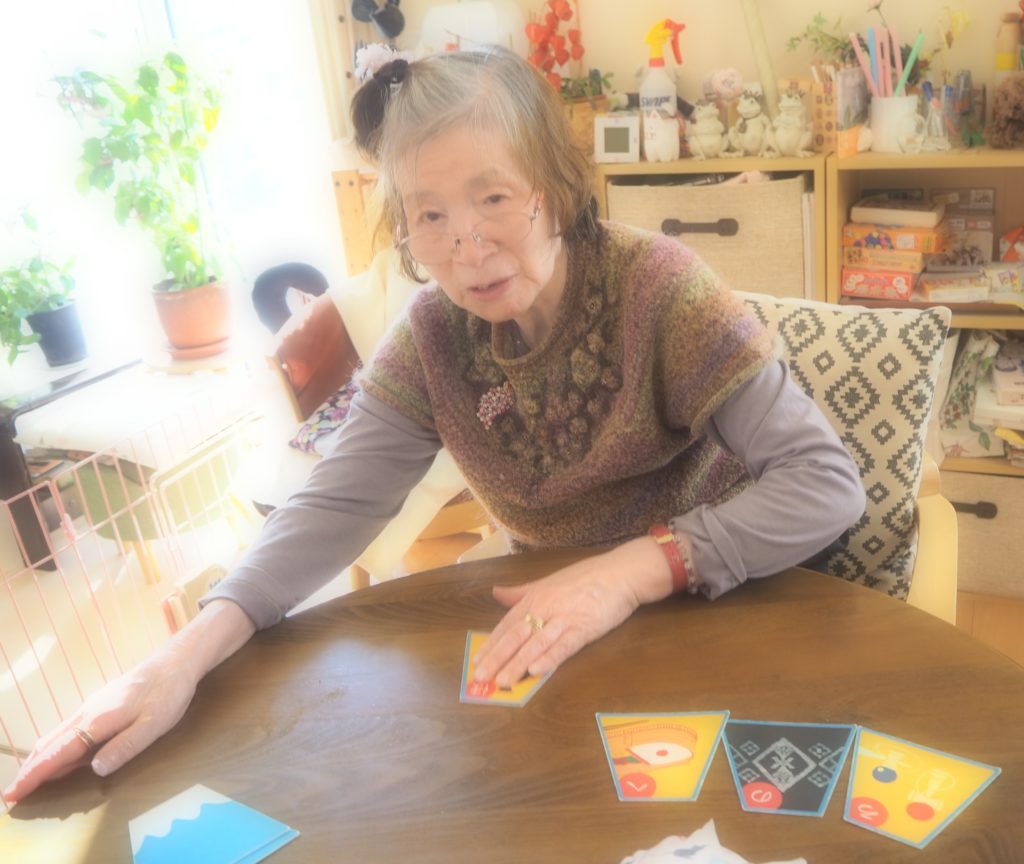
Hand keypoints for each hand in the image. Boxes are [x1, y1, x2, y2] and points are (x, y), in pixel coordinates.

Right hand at [2, 598, 253, 805]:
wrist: (176, 662)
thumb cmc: (169, 693)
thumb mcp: (154, 724)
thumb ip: (125, 746)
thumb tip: (94, 769)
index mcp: (98, 720)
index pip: (58, 752)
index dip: (35, 775)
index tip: (13, 794)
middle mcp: (88, 712)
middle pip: (50, 744)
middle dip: (30, 770)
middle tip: (12, 795)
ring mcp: (92, 707)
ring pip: (57, 736)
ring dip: (40, 759)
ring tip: (28, 781)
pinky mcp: (100, 705)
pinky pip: (69, 730)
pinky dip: (55, 748)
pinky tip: (60, 758)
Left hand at [471, 537, 673, 687]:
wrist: (620, 573)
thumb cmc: (586, 578)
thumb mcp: (549, 581)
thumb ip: (522, 592)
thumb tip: (496, 593)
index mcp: (535, 598)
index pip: (507, 625)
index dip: (491, 644)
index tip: (477, 663)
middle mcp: (545, 607)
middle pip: (516, 635)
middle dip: (497, 657)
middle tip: (481, 678)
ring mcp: (565, 618)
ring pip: (536, 643)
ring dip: (518, 663)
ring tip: (503, 681)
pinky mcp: (585, 628)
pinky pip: (564, 645)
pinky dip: (550, 658)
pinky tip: (536, 671)